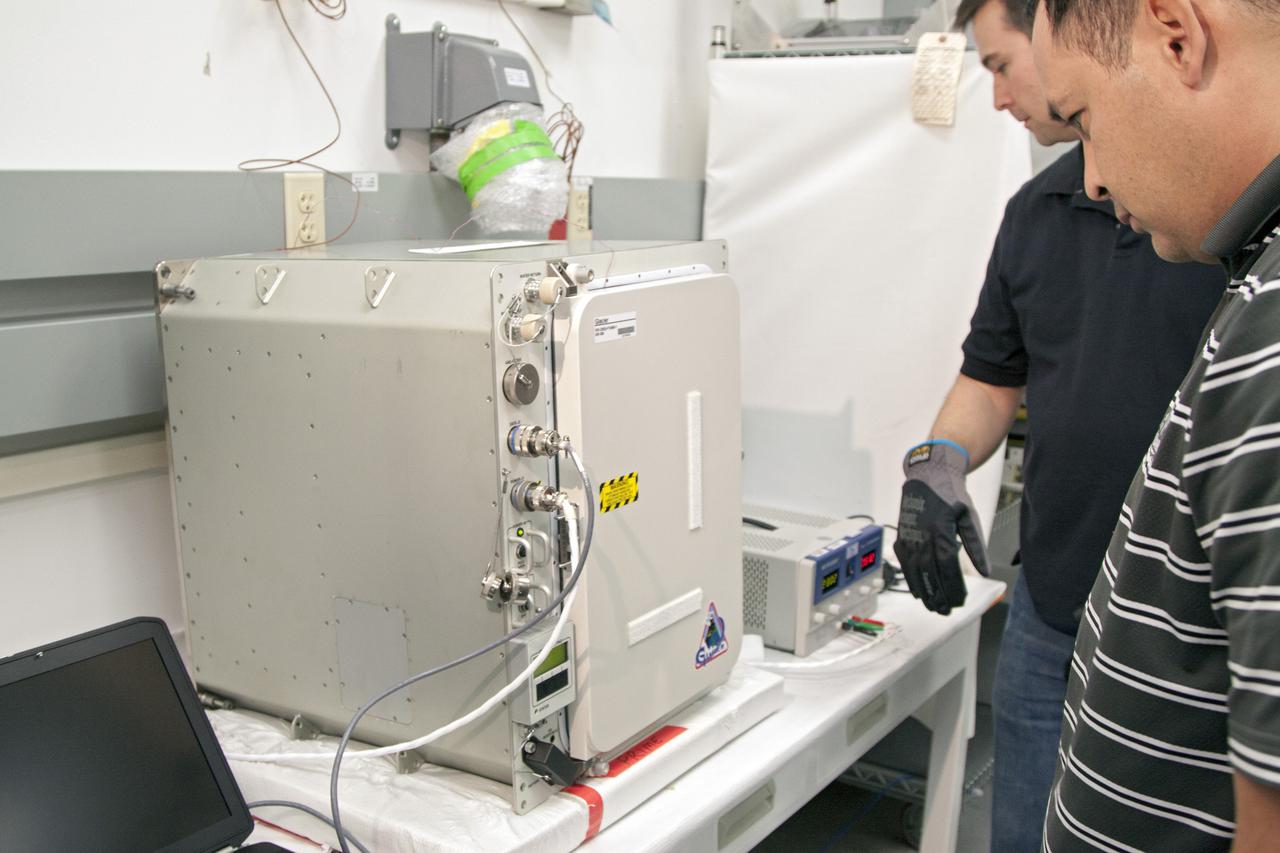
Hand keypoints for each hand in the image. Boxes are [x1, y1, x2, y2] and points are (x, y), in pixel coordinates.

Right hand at [892, 440, 989, 614]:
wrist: (927, 474)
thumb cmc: (950, 493)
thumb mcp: (969, 516)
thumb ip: (976, 546)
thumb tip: (985, 571)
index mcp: (941, 530)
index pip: (948, 567)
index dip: (953, 587)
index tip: (960, 601)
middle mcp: (922, 535)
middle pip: (930, 573)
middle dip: (938, 595)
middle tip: (946, 611)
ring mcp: (909, 537)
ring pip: (914, 571)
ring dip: (924, 591)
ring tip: (933, 607)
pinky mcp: (902, 536)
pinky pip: (904, 563)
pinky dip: (910, 579)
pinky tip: (918, 591)